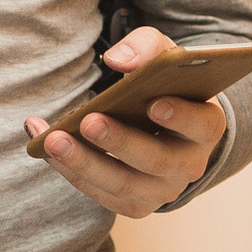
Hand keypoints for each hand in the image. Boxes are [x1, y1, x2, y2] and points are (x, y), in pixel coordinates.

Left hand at [26, 25, 228, 217]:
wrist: (161, 122)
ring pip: (124, 185)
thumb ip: (145, 48)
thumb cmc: (163, 84)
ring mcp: (162, 189)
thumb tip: (118, 60)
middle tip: (88, 121)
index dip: (181, 116)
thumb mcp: (162, 56)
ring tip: (53, 140)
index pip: (202, 125)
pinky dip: (71, 171)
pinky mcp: (134, 204)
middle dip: (119, 142)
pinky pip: (101, 194)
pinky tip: (45, 148)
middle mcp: (189, 164)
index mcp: (206, 126)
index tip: (153, 103)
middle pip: (156, 160)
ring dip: (85, 163)